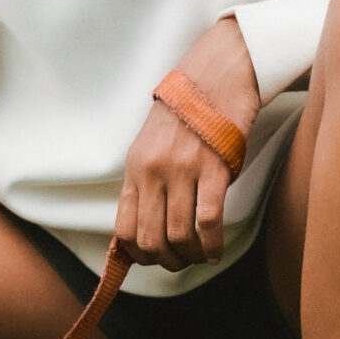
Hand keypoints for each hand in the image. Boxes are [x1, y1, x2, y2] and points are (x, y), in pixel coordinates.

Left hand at [115, 17, 261, 267]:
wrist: (214, 76)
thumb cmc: (186, 114)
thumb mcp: (151, 146)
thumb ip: (147, 183)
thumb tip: (149, 227)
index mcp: (135, 169)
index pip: (123, 228)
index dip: (138, 255)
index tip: (154, 258)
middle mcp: (153, 172)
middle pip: (150, 239)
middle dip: (167, 261)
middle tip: (182, 262)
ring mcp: (182, 170)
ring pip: (179, 236)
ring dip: (192, 257)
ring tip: (202, 256)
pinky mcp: (213, 168)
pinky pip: (208, 222)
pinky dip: (212, 245)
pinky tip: (216, 250)